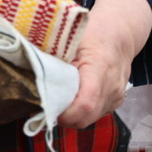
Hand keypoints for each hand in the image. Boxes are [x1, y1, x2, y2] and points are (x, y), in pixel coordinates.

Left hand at [57, 0, 151, 127]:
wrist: (119, 34)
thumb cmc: (93, 32)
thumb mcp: (71, 40)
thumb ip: (55, 59)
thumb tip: (32, 74)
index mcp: (100, 67)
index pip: (85, 103)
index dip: (66, 113)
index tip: (47, 110)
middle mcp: (112, 86)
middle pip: (87, 117)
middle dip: (65, 117)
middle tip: (46, 107)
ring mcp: (116, 95)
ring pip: (91, 119)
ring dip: (73, 116)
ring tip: (57, 101)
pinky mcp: (116, 101)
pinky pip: (96, 114)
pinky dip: (82, 111)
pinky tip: (72, 98)